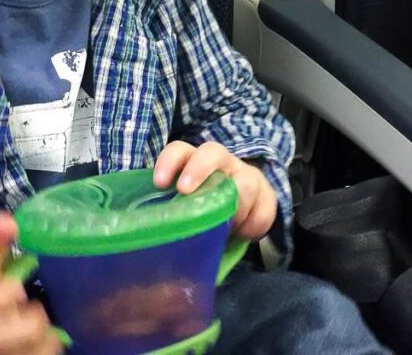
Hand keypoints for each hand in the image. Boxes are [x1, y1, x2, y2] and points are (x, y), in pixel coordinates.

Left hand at [153, 141, 277, 239]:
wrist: (235, 217)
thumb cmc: (197, 215)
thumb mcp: (178, 214)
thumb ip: (166, 222)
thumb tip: (146, 260)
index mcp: (192, 163)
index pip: (179, 151)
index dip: (169, 162)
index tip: (159, 183)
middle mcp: (219, 163)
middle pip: (212, 152)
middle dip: (199, 168)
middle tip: (185, 190)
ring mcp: (244, 175)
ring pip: (246, 180)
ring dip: (236, 205)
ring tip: (226, 228)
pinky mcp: (266, 194)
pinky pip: (266, 205)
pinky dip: (254, 223)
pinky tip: (243, 235)